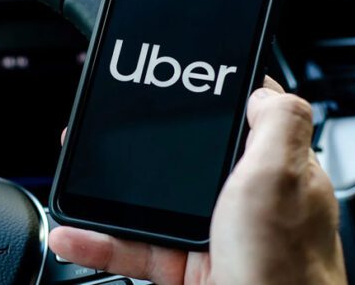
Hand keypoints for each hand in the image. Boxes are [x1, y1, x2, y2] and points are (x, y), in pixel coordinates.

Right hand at [49, 77, 346, 283]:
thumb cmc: (284, 270)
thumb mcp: (280, 178)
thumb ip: (277, 123)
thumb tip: (260, 89)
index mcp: (269, 172)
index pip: (236, 122)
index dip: (201, 102)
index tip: (165, 87)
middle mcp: (241, 202)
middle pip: (179, 163)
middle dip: (135, 151)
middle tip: (99, 137)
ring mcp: (210, 235)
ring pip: (146, 207)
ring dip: (102, 201)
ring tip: (70, 187)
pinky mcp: (183, 268)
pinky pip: (130, 248)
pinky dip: (96, 243)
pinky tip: (73, 235)